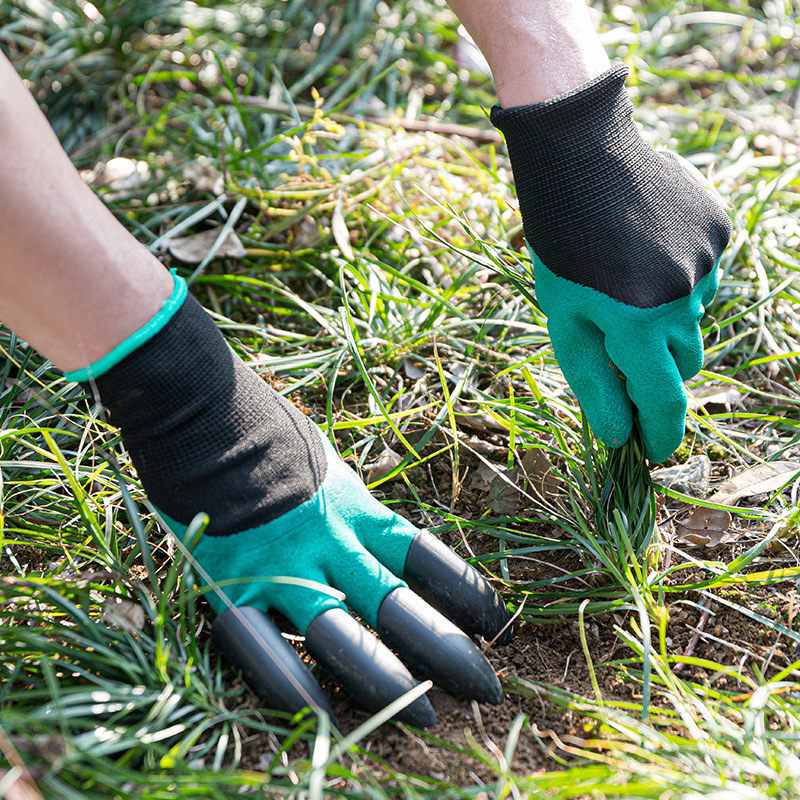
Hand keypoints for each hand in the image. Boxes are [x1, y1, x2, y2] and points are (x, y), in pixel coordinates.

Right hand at [168, 432, 510, 727]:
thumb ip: (349, 503)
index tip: (497, 624)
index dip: (464, 593)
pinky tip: (325, 717)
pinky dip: (294, 684)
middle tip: (482, 687)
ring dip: (387, 678)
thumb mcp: (326, 463)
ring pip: (344, 632)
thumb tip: (369, 529)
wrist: (204, 421)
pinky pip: (267, 647)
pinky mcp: (236, 588)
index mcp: (357, 508)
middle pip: (397, 602)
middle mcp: (331, 541)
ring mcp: (285, 567)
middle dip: (444, 648)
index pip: (424, 556)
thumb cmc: (268, 438)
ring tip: (423, 715)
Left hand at [492, 64, 730, 461]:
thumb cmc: (560, 250)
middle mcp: (683, 300)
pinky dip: (679, 281)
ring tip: (626, 283)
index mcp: (636, 326)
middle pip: (683, 365)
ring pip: (694, 322)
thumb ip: (595, 383)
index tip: (657, 454)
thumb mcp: (565, 322)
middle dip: (655, 370)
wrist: (582, 160)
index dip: (662, 434)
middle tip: (620, 346)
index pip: (663, 401)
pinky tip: (648, 251)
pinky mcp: (720, 234)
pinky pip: (704, 279)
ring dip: (666, 322)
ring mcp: (707, 265)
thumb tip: (621, 437)